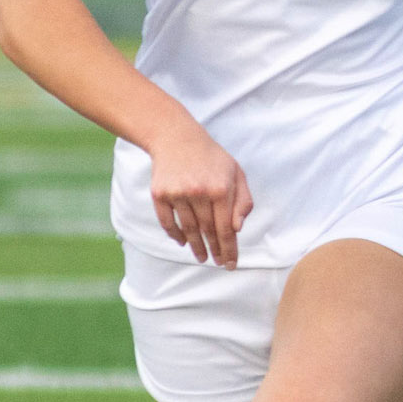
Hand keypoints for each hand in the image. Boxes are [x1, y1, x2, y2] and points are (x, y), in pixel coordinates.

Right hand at [149, 118, 253, 267]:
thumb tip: (238, 229)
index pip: (226, 228)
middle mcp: (199, 192)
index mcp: (221, 189)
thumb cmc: (211, 158)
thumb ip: (243, 201)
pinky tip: (182, 243)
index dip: (229, 249)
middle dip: (214, 251)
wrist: (176, 137)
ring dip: (195, 246)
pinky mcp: (159, 194)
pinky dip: (175, 235)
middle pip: (207, 231)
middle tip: (217, 263)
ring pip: (188, 229)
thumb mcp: (236, 173)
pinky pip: (167, 222)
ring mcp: (177, 194)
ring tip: (201, 257)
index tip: (230, 264)